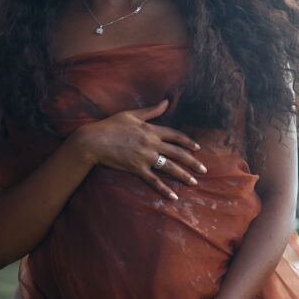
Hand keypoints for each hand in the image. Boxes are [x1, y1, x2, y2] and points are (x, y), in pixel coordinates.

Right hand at [73, 98, 207, 200]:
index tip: (198, 148)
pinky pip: (154, 181)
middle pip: (178, 153)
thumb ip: (151, 110)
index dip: (188, 142)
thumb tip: (166, 101)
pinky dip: (164, 189)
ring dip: (183, 175)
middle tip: (204, 169)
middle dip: (193, 162)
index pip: (175, 136)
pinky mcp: (137, 169)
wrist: (94, 141)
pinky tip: (174, 196)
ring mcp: (145, 157)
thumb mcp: (131, 114)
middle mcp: (151, 143)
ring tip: (194, 182)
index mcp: (151, 129)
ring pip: (169, 167)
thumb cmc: (110, 125)